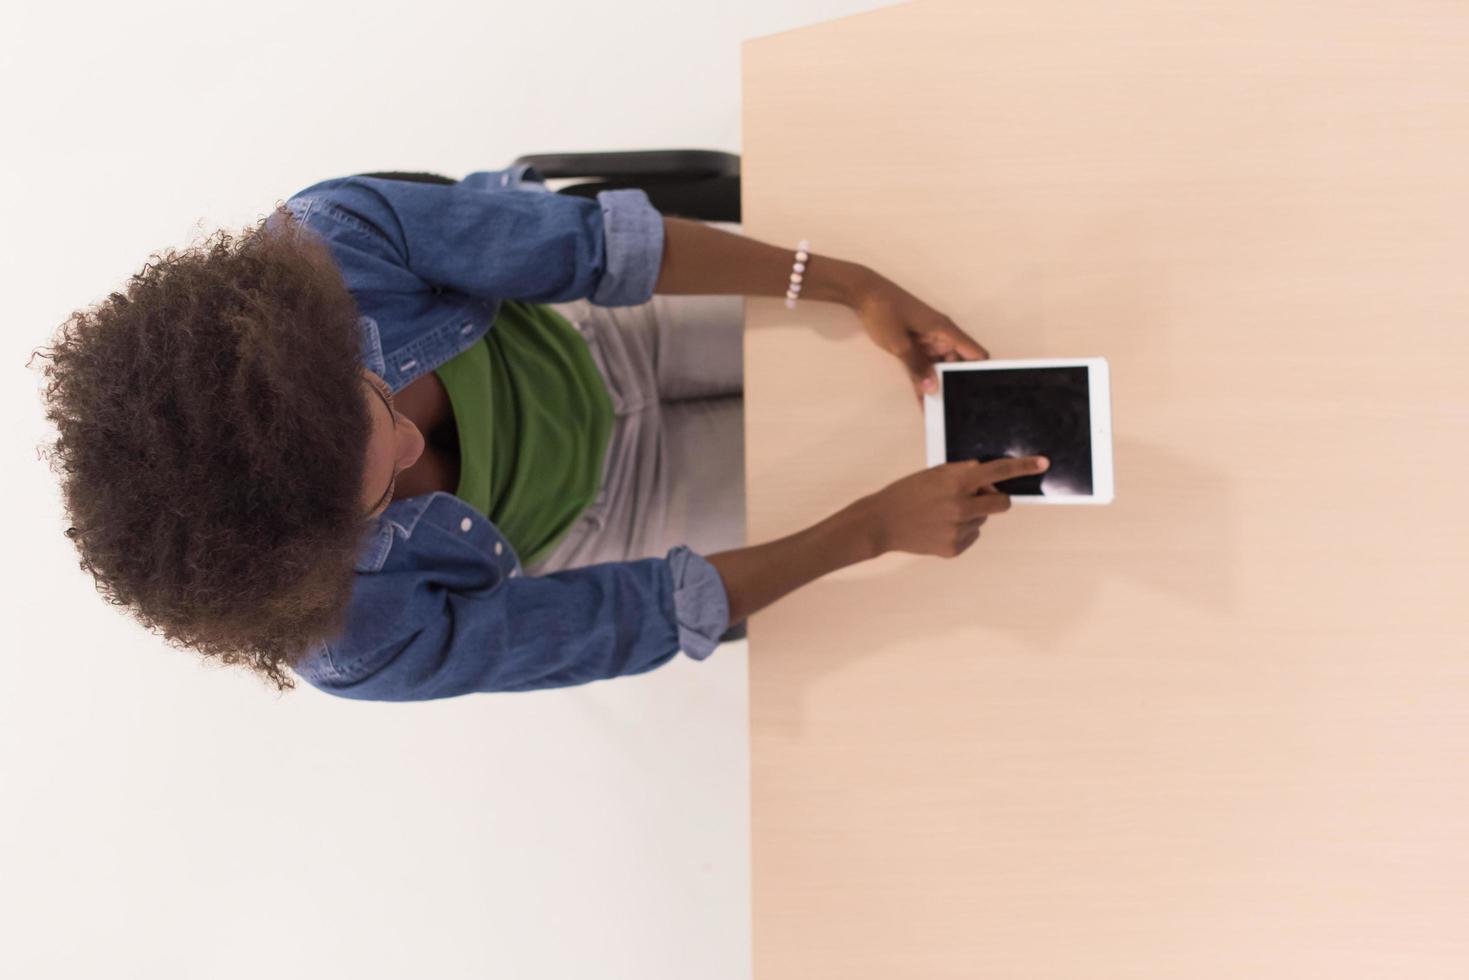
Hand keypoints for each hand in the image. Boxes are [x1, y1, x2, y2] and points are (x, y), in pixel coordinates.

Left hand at [851, 269, 989, 406]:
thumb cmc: (884, 312)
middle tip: (958, 411)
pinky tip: (923, 402)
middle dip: (959, 385)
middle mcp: (941, 337)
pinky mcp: (914, 346)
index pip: (975, 353)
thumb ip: (917, 367)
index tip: (982, 394)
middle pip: (958, 364)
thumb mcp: (900, 343)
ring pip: (940, 368)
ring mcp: (927, 342)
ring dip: (939, 386)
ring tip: (942, 412)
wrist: (863, 293)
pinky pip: (923, 367)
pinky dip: (923, 381)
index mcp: (945, 331)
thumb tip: (933, 389)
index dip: (982, 372)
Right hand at [852, 456, 1048, 557]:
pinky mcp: (954, 548)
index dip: (1023, 467)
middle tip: (973, 497)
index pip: (998, 472)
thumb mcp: (934, 473)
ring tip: (941, 514)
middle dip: (994, 499)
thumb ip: (963, 473)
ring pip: (982, 520)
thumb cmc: (907, 492)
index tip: (1043, 463)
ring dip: (970, 515)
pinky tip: (938, 528)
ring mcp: (959, 530)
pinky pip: (971, 536)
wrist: (881, 522)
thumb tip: (989, 480)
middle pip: (1001, 503)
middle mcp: (962, 507)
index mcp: (956, 482)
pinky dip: (961, 531)